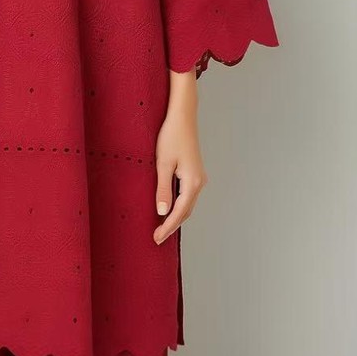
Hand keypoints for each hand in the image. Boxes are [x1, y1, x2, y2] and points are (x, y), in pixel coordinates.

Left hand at [152, 111, 206, 244]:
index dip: (168, 226)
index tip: (157, 238)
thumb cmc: (171, 136)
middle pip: (186, 211)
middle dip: (172, 225)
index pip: (179, 212)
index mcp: (192, 182)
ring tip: (162, 227)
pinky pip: (187, 195)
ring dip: (176, 216)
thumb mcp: (163, 164)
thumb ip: (163, 189)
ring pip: (188, 204)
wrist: (182, 117)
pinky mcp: (194, 172)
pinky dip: (179, 205)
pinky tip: (169, 207)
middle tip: (157, 237)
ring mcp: (199, 177)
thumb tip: (162, 212)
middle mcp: (199, 182)